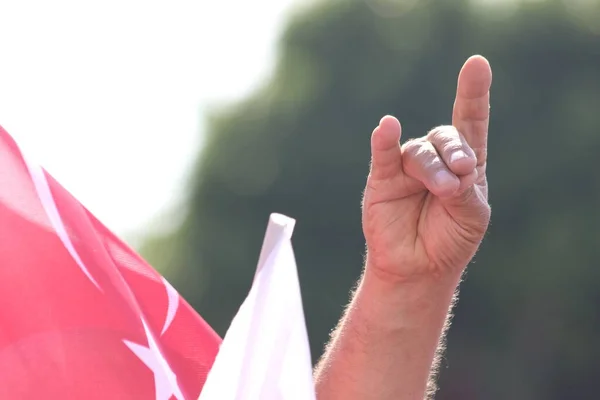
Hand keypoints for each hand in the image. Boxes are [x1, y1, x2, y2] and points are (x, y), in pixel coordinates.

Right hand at [362, 55, 491, 281]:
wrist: (419, 269)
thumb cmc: (449, 240)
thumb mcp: (471, 215)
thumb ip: (466, 188)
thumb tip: (455, 165)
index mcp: (464, 164)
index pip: (470, 122)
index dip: (473, 93)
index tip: (476, 65)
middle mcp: (435, 160)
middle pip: (445, 137)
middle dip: (456, 153)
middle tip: (461, 177)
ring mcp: (407, 168)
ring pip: (420, 153)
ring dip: (433, 170)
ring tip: (445, 192)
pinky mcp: (382, 180)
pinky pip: (384, 155)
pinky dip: (385, 141)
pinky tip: (387, 128)